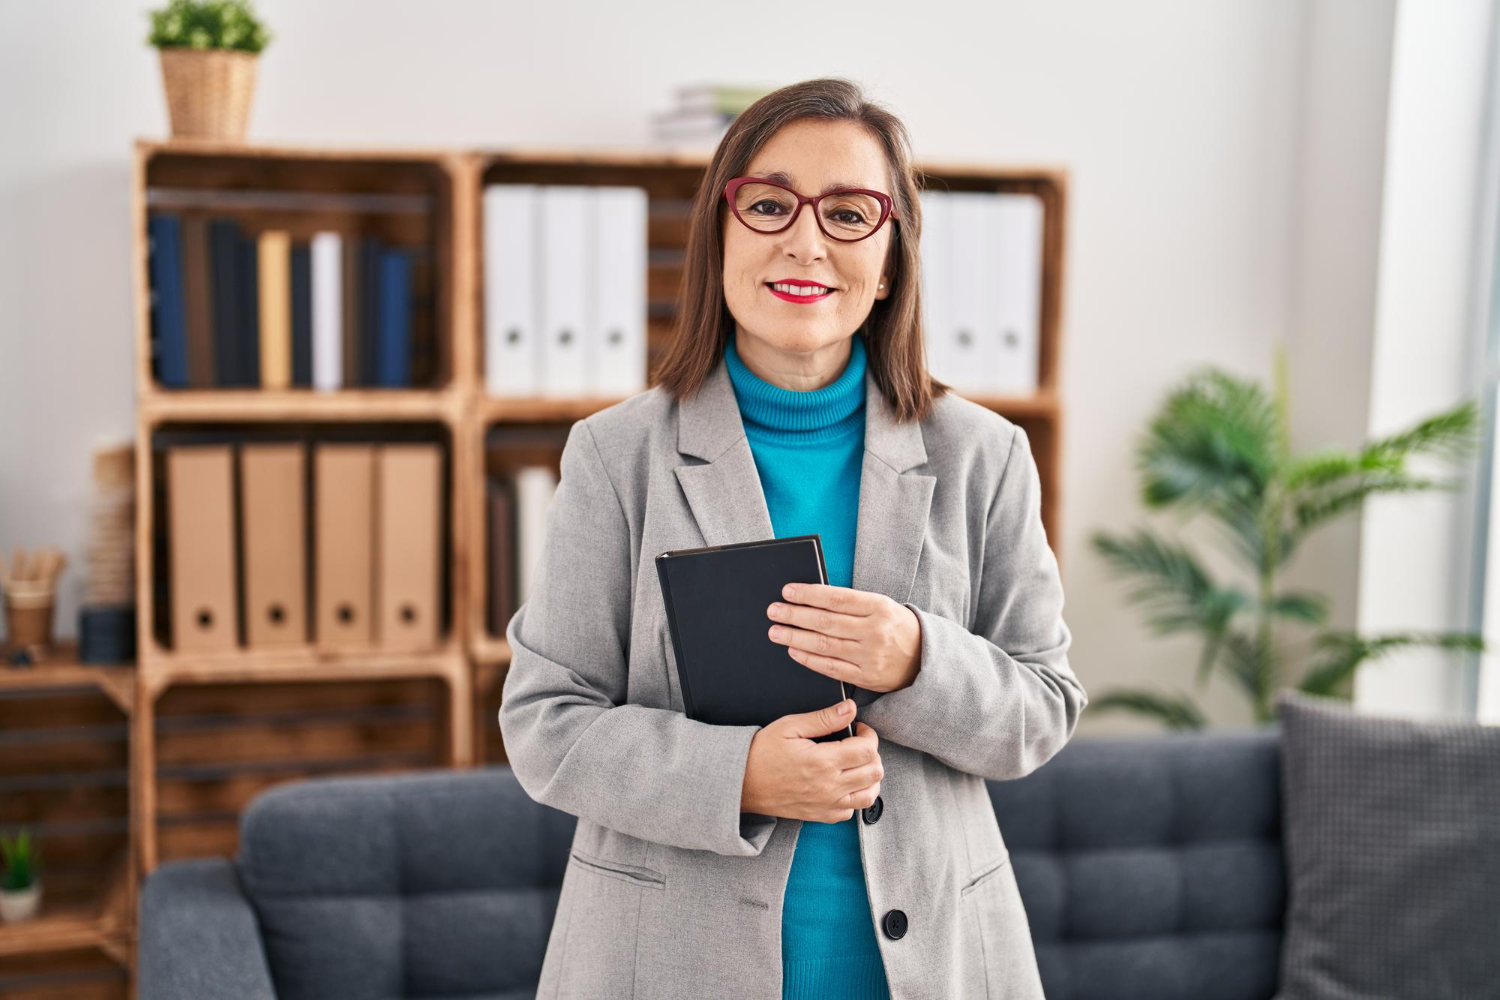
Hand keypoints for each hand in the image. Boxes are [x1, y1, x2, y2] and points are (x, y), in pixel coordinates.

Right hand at [741, 698, 882, 823]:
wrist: (741, 783)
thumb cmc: (761, 753)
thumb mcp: (790, 727)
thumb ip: (823, 718)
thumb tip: (849, 709)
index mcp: (823, 762)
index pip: (867, 750)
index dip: (868, 735)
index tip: (858, 728)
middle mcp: (829, 787)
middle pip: (874, 772)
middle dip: (872, 754)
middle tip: (858, 744)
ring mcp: (826, 804)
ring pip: (869, 795)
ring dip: (869, 778)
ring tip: (856, 764)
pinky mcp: (820, 815)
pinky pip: (851, 812)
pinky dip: (854, 797)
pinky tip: (843, 783)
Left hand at [766, 583, 921, 694]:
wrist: (924, 658)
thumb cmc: (895, 626)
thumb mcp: (881, 606)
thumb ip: (851, 604)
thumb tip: (811, 598)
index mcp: (879, 607)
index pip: (836, 598)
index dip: (809, 594)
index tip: (787, 591)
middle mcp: (875, 631)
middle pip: (826, 622)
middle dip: (795, 616)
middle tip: (773, 611)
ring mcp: (870, 656)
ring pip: (825, 645)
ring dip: (795, 638)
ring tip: (776, 631)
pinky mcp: (866, 677)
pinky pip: (831, 668)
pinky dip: (809, 659)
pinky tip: (793, 651)